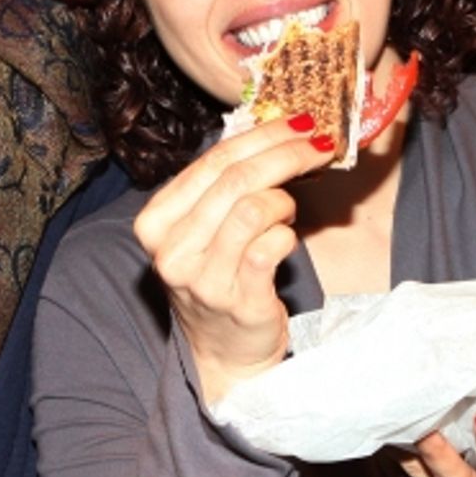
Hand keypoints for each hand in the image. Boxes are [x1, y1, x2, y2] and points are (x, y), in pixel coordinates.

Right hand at [133, 117, 333, 405]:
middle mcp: (172, 250)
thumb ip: (224, 186)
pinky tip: (286, 239)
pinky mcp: (238, 301)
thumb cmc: (220, 280)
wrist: (225, 353)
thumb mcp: (205, 230)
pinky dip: (287, 234)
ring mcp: (202, 279)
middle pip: (235, 179)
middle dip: (285, 154)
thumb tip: (275, 131)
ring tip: (289, 210)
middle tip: (319, 144)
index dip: (260, 136)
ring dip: (284, 200)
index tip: (297, 123)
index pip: (212, 161)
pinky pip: (271, 246)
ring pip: (254, 208)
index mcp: (157, 222)